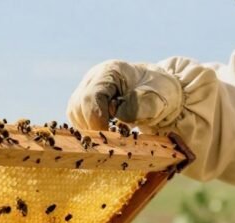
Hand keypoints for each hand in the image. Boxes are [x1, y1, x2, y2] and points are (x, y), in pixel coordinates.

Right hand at [66, 60, 182, 130]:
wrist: (160, 92)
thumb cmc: (160, 93)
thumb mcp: (158, 99)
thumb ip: (140, 105)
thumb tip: (118, 114)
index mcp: (110, 71)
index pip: (91, 97)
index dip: (96, 119)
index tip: (110, 135)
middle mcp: (94, 78)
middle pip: (78, 105)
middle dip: (92, 125)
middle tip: (111, 138)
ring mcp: (87, 88)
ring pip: (74, 112)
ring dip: (89, 128)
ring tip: (111, 132)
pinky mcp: (85, 101)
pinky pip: (78, 118)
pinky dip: (89, 128)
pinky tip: (106, 131)